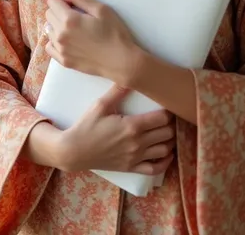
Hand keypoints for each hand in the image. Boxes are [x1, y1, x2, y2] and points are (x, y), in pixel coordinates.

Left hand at [45, 0, 139, 84]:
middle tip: (78, 16)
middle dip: (60, 11)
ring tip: (76, 29)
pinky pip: (49, 46)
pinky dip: (56, 41)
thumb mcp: (100, 9)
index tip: (76, 5)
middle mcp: (60, 35)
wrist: (121, 61)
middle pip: (49, 14)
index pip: (52, 1)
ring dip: (58, 25)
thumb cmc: (114, 32)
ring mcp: (61, 49)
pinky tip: (69, 40)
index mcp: (69, 20)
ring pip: (49, 29)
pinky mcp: (63, 61)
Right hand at [58, 84, 175, 174]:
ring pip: (165, 151)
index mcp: (132, 126)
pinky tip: (166, 153)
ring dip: (170, 141)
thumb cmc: (86, 126)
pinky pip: (155, 169)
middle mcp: (137, 143)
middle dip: (171, 124)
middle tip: (168, 116)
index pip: (162, 118)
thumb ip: (117, 91)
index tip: (166, 104)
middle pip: (167, 133)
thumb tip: (129, 74)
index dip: (168, 111)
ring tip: (167, 132)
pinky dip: (165, 162)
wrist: (74, 151)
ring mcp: (135, 158)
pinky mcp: (131, 168)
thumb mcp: (100, 105)